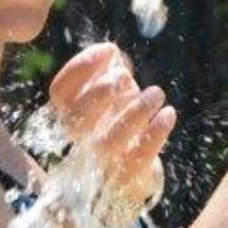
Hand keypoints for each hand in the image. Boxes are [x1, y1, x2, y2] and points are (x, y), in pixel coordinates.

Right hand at [47, 42, 172, 210]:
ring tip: (156, 93)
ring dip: (134, 113)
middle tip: (124, 76)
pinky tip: (168, 113)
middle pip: (75, 121)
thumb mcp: (114, 90)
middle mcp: (81, 139)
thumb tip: (110, 54)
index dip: (79, 68)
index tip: (109, 50)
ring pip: (108, 143)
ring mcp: (103, 162)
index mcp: (71, 114)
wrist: (137, 168)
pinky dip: (154, 135)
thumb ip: (109, 70)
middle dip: (98, 94)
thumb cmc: (122, 118)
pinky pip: (138, 160)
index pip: (60, 92)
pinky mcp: (129, 177)